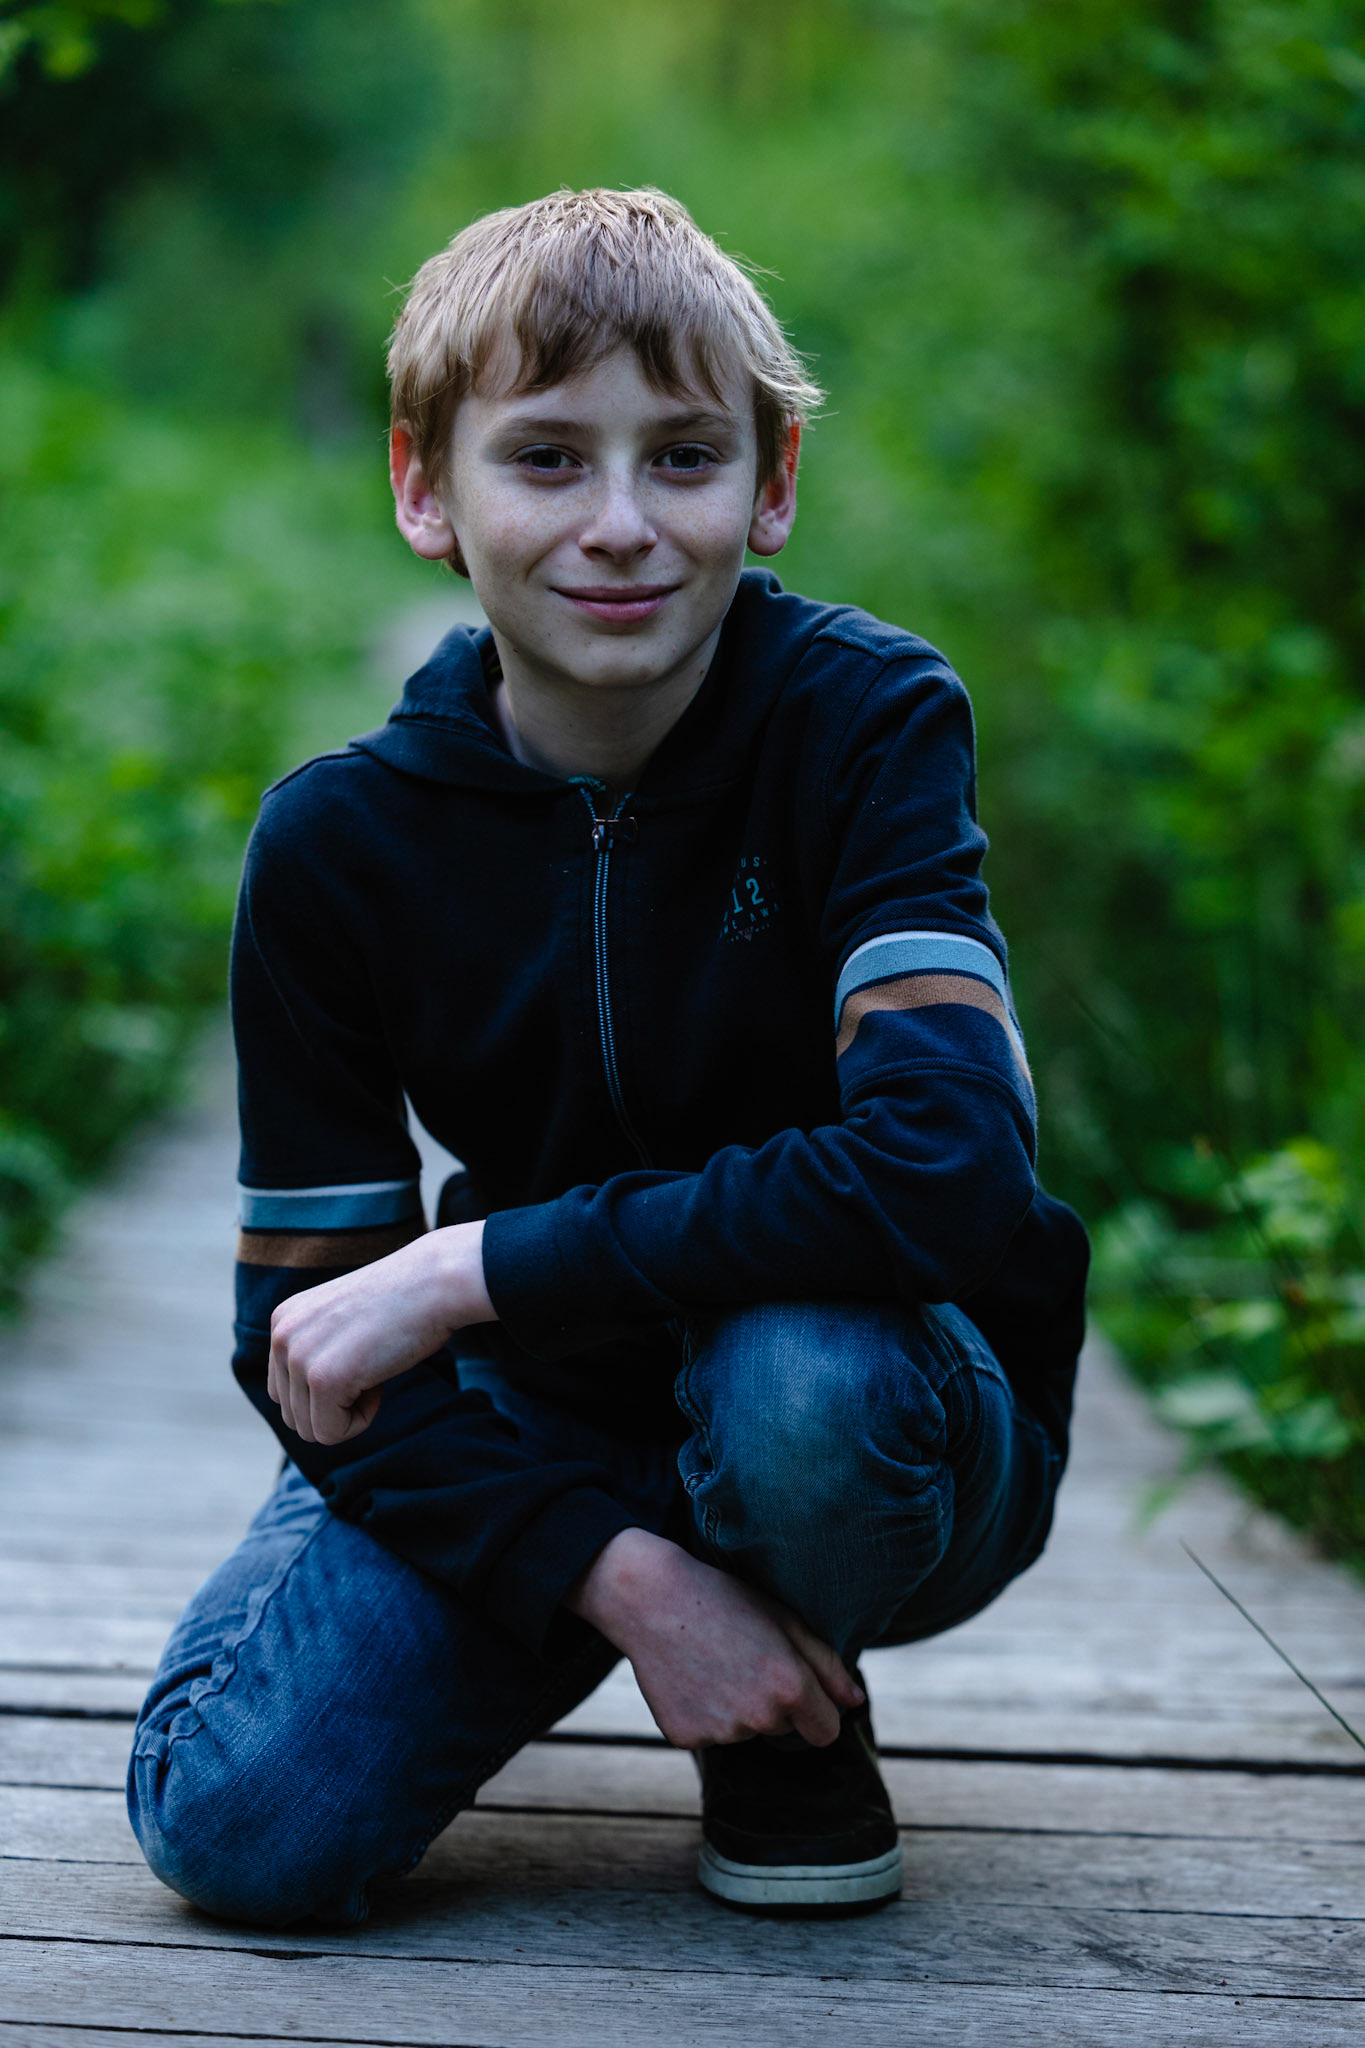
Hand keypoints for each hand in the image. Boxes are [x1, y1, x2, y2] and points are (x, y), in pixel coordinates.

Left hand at [267, 1220, 492, 1445]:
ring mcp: (299, 1357)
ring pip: (310, 1429)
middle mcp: (281, 1337)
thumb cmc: (403, 1303)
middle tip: (370, 1369)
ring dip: (348, 1415)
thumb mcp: (341, 1321)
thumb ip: (315, 1350)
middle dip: (335, 1407)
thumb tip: (308, 1406)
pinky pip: (331, 1433)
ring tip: (375, 1373)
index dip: (326, 1391)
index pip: (283, 1391)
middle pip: (293, 1415)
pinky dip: (361, 1421)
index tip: (361, 1359)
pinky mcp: (325, 1379)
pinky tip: (379, 1384)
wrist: (437, 1283)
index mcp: (283, 1320)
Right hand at [565, 1527, 862, 1747]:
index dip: (816, 1710)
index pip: (826, 1732)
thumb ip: (827, 1664)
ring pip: (745, 1730)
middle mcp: (758, 1717)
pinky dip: (704, 1712)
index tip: (799, 1688)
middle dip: (773, 1701)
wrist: (650, 1597)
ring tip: (713, 1660)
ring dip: (737, 1705)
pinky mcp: (686, 1738)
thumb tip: (856, 1701)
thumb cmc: (724, 1599)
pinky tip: (690, 1676)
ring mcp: (720, 1733)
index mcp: (790, 1687)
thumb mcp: (784, 1618)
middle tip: (743, 1655)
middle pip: (784, 1728)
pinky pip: (709, 1734)